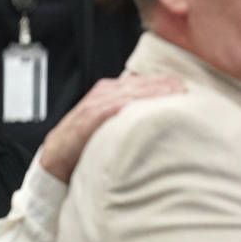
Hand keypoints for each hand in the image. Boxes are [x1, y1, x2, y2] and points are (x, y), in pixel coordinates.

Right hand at [40, 75, 184, 181]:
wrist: (56, 160)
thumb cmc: (89, 141)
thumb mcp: (113, 122)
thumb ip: (132, 113)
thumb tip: (161, 114)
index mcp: (111, 91)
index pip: (141, 82)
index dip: (163, 83)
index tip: (184, 87)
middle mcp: (104, 93)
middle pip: (138, 85)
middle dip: (161, 87)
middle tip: (184, 91)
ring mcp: (94, 105)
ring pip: (126, 94)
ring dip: (149, 93)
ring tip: (171, 96)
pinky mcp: (86, 120)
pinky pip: (108, 109)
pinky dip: (125, 106)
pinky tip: (141, 108)